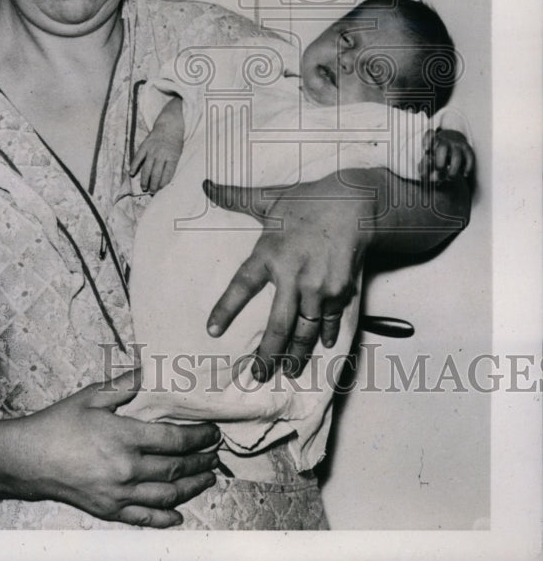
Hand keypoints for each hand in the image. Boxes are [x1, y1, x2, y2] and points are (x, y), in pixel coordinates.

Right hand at [12, 369, 219, 527]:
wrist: (29, 459)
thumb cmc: (60, 424)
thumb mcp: (92, 396)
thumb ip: (124, 386)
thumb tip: (147, 370)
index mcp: (124, 437)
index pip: (174, 439)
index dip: (198, 436)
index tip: (212, 432)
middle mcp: (126, 469)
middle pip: (175, 469)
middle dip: (201, 461)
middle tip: (215, 454)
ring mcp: (118, 494)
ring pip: (166, 495)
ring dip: (192, 487)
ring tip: (207, 478)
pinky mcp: (108, 510)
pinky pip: (143, 518)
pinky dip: (165, 518)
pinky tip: (178, 514)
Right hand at [130, 97, 183, 192]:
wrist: (169, 125)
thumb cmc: (175, 141)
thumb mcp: (178, 153)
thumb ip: (171, 165)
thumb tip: (164, 180)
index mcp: (172, 157)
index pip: (167, 174)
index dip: (163, 184)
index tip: (160, 190)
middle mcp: (162, 154)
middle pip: (156, 174)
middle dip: (154, 185)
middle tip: (151, 192)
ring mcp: (152, 150)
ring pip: (147, 168)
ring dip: (144, 180)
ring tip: (144, 187)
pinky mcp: (145, 146)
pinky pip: (138, 158)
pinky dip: (134, 166)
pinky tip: (131, 173)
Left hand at [203, 175, 374, 378]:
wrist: (354, 203)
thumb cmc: (306, 200)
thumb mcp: (268, 197)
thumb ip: (235, 197)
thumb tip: (206, 184)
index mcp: (269, 253)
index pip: (242, 286)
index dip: (226, 310)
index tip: (212, 331)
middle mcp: (293, 276)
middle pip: (277, 326)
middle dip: (266, 355)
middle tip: (257, 375)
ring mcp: (319, 288)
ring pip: (304, 332)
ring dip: (295, 355)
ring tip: (287, 372)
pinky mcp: (341, 292)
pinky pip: (329, 322)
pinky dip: (324, 337)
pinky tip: (320, 348)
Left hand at [419, 129, 474, 181]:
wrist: (453, 143)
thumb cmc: (437, 154)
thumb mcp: (429, 157)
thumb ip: (425, 166)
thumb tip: (427, 175)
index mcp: (433, 141)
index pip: (429, 136)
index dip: (427, 142)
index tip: (426, 151)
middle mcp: (445, 141)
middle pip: (443, 148)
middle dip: (440, 163)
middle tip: (439, 171)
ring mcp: (457, 144)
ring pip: (457, 156)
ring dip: (453, 170)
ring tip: (450, 178)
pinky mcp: (467, 149)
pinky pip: (470, 158)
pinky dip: (468, 168)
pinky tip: (464, 174)